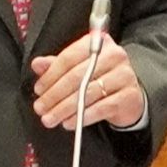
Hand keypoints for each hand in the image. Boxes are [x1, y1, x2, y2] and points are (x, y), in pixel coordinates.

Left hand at [31, 26, 145, 130]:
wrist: (130, 96)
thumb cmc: (101, 78)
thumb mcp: (78, 67)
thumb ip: (57, 64)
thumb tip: (37, 64)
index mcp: (97, 43)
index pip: (69, 57)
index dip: (50, 75)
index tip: (38, 89)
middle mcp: (113, 56)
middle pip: (76, 76)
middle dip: (54, 95)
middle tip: (41, 108)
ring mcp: (124, 76)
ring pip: (87, 93)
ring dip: (64, 108)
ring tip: (51, 118)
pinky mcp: (129, 96)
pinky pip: (101, 108)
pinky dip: (82, 117)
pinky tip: (69, 122)